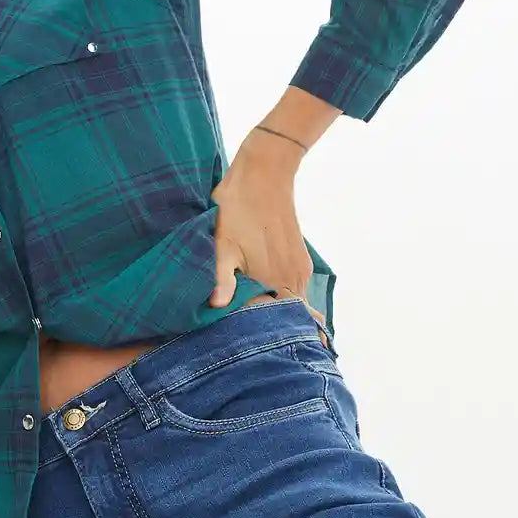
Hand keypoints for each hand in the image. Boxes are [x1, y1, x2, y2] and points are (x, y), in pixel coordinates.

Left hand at [209, 142, 325, 325]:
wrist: (265, 173)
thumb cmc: (239, 208)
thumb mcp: (223, 244)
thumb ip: (222, 278)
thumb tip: (217, 306)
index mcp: (278, 281)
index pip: (286, 323)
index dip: (273, 335)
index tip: (262, 345)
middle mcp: (296, 278)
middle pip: (292, 316)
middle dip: (277, 328)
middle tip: (256, 339)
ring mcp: (300, 267)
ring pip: (294, 301)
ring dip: (279, 309)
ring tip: (257, 318)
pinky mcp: (299, 256)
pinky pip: (295, 286)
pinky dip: (282, 295)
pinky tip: (262, 294)